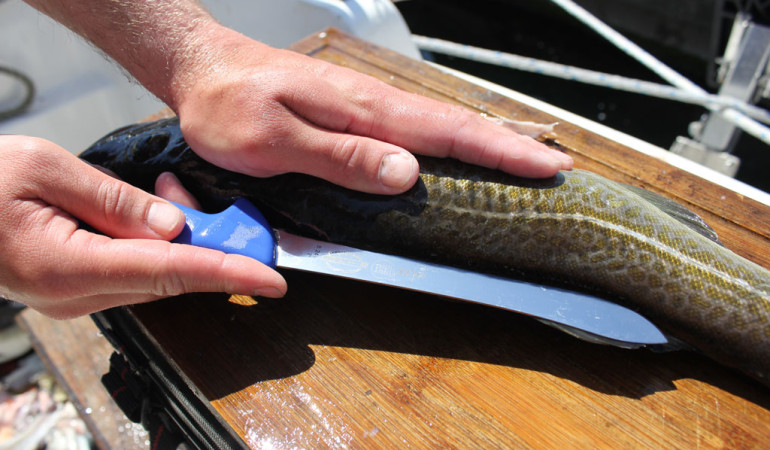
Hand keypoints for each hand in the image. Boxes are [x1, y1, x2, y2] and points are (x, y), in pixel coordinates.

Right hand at [0, 136, 285, 317]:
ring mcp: (76, 298)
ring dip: (177, 236)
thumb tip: (176, 226)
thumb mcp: (44, 169)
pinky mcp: (79, 290)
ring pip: (156, 274)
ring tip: (163, 191)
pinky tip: (151, 213)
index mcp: (65, 266)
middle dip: (203, 237)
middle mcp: (75, 295)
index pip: (167, 272)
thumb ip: (115, 201)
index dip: (226, 273)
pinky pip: (136, 272)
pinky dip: (156, 243)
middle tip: (190, 192)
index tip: (272, 280)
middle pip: (169, 274)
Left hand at [174, 27, 571, 194]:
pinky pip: (413, 129)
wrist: (204, 69)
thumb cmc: (228, 105)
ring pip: (439, 126)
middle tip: (555, 167)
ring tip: (524, 161)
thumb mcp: (272, 140)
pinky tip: (458, 152)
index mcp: (362, 110)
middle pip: (456, 126)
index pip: (446, 132)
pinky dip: (448, 141)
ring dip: (486, 144)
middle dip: (509, 147)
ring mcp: (366, 107)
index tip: (546, 166)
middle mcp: (373, 105)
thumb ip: (340, 157)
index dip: (500, 151)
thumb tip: (407, 173)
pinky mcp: (353, 113)